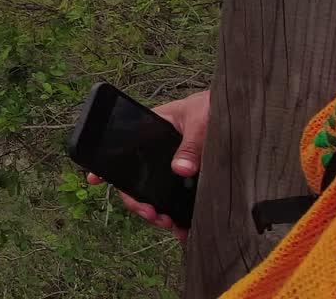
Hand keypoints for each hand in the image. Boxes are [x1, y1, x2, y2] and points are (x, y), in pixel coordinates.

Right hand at [86, 89, 209, 241]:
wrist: (240, 112)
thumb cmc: (214, 107)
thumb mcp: (201, 121)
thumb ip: (191, 144)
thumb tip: (180, 170)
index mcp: (150, 131)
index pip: (122, 150)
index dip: (106, 166)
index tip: (95, 179)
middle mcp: (156, 152)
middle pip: (137, 180)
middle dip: (138, 202)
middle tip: (153, 215)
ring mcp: (171, 167)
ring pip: (154, 194)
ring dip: (157, 213)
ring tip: (170, 225)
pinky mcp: (188, 180)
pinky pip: (176, 200)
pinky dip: (178, 216)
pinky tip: (184, 228)